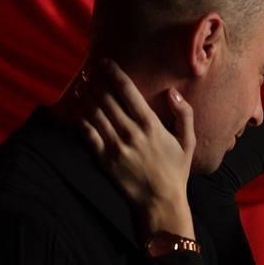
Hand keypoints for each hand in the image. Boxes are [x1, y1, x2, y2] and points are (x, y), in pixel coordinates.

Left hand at [73, 60, 196, 236]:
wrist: (160, 201)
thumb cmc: (175, 170)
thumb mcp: (187, 142)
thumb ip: (184, 114)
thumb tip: (172, 92)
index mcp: (150, 124)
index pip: (127, 90)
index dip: (113, 73)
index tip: (104, 62)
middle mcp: (131, 132)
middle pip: (106, 97)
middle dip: (95, 80)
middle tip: (87, 70)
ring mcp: (115, 146)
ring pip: (94, 112)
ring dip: (85, 95)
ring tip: (79, 84)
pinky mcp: (104, 160)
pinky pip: (87, 134)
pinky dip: (79, 118)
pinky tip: (75, 109)